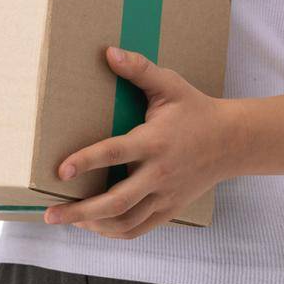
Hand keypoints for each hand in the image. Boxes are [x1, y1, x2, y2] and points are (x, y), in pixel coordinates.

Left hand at [43, 46, 236, 237]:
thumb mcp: (171, 85)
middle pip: (116, 201)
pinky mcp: (171, 208)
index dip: (87, 162)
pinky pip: (140, 229)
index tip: (60, 171)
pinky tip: (96, 226)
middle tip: (50, 215)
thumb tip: (109, 52)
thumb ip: (139, 69)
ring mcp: (166, 195)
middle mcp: (159, 173)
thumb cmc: (196, 110)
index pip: (115, 153)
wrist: (233, 141)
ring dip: (94, 226)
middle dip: (80, 212)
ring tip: (69, 221)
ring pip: (126, 221)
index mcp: (155, 142)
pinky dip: (115, 231)